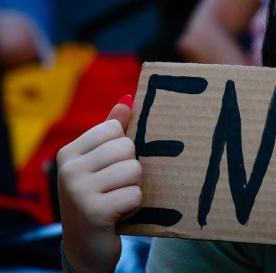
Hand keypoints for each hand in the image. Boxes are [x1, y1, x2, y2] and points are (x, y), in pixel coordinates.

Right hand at [56, 98, 141, 271]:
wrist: (86, 248)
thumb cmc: (99, 198)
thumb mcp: (101, 164)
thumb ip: (112, 131)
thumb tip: (128, 99)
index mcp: (69, 152)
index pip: (115, 128)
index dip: (124, 150)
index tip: (109, 170)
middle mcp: (68, 169)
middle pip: (127, 147)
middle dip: (131, 170)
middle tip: (116, 188)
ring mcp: (78, 190)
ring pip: (134, 170)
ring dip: (134, 188)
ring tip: (117, 200)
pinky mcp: (94, 211)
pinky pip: (135, 194)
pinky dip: (134, 206)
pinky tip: (118, 215)